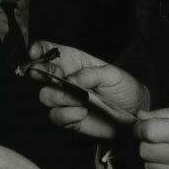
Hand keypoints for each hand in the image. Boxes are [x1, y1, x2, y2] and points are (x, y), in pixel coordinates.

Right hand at [28, 40, 149, 138]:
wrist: (133, 113)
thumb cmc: (123, 87)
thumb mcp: (113, 74)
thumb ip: (91, 74)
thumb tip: (71, 80)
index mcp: (73, 61)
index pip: (49, 52)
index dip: (39, 50)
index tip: (35, 54)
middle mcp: (64, 78)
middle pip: (39, 74)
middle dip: (43, 75)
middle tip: (59, 79)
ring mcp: (64, 98)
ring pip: (45, 96)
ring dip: (60, 97)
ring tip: (81, 100)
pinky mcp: (68, 117)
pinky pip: (56, 116)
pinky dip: (67, 115)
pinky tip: (83, 113)